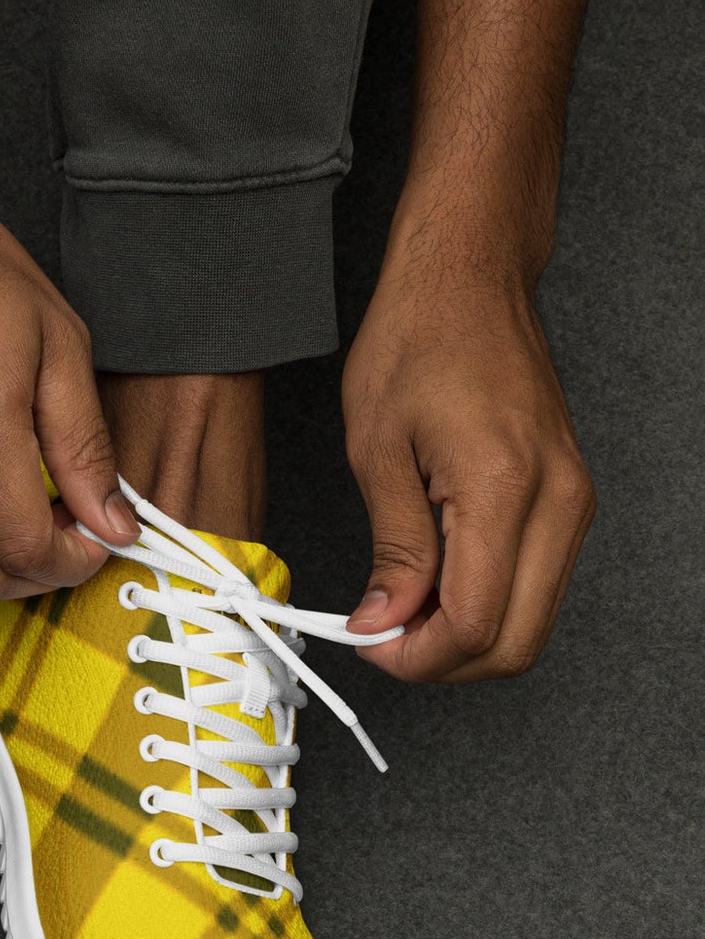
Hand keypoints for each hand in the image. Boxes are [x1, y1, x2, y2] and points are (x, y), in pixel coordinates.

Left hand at [342, 238, 594, 681]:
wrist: (469, 278)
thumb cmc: (416, 341)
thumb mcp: (377, 451)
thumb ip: (393, 548)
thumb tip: (386, 621)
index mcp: (506, 489)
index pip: (477, 624)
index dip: (417, 656)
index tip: (366, 643)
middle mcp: (558, 501)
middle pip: (518, 642)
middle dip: (444, 660)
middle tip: (380, 636)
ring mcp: (573, 499)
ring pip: (533, 620)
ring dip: (464, 635)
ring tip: (398, 606)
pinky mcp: (568, 496)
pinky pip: (536, 581)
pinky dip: (485, 601)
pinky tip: (432, 581)